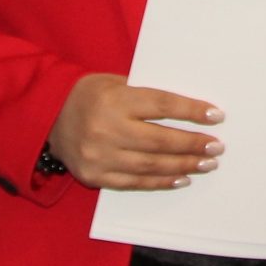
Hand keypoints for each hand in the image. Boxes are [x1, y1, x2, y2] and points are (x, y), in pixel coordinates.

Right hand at [47, 72, 221, 190]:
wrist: (49, 116)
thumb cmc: (92, 95)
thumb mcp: (118, 83)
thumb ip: (148, 96)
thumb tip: (193, 110)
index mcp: (115, 100)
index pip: (162, 105)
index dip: (191, 111)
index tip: (216, 116)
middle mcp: (106, 129)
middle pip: (160, 140)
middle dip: (193, 145)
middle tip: (216, 147)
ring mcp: (99, 156)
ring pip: (150, 165)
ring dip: (183, 166)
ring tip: (206, 164)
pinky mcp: (94, 176)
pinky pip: (134, 182)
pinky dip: (161, 181)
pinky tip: (181, 178)